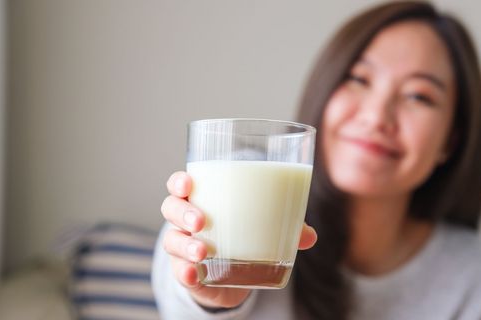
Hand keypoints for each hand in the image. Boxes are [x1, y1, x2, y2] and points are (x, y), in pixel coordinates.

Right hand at [160, 171, 317, 308]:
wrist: (232, 276)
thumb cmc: (244, 235)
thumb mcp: (265, 227)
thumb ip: (286, 227)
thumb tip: (310, 236)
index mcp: (202, 199)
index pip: (180, 183)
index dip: (180, 181)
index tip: (189, 182)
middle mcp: (185, 220)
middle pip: (170, 207)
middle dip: (182, 212)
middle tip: (201, 220)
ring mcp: (182, 246)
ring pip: (171, 239)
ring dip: (184, 244)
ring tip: (201, 252)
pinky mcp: (186, 271)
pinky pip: (178, 270)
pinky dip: (183, 272)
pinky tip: (193, 274)